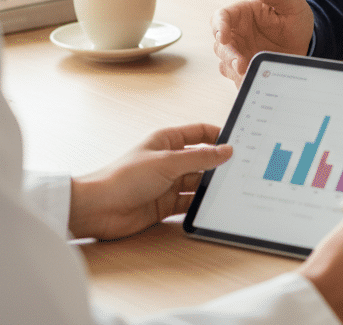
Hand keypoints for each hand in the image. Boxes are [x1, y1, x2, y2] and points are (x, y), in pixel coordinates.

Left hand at [68, 123, 231, 240]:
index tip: (239, 141)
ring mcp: (167, 183)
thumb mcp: (168, 162)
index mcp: (167, 140)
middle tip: (241, 169)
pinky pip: (188, 203)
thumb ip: (199, 158)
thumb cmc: (125, 177)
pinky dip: (199, 205)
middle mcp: (169, 160)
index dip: (218, 135)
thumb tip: (226, 150)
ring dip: (210, 187)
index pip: (199, 133)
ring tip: (231, 190)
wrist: (100, 209)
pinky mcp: (165, 205)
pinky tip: (212, 208)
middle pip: (201, 160)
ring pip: (196, 183)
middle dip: (218, 165)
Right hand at [212, 0, 313, 84]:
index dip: (219, 26)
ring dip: (233, 69)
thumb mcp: (291, 3)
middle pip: (220, 44)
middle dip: (228, 54)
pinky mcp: (246, 69)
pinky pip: (236, 78)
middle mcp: (237, 34)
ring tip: (247, 73)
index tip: (224, 36)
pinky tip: (252, 81)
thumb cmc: (294, 17)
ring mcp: (240, 53)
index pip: (221, 17)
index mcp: (241, 14)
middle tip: (240, 63)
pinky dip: (241, 80)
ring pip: (225, 62)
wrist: (305, 41)